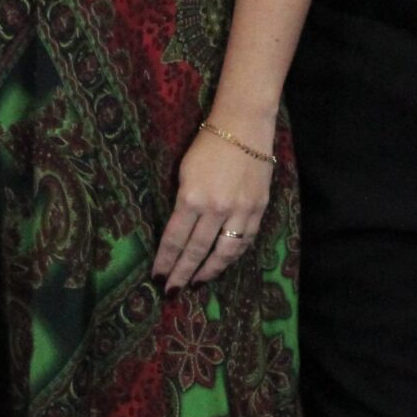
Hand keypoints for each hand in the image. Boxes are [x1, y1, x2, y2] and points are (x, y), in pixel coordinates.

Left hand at [152, 123, 272, 290]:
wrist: (244, 125)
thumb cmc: (207, 143)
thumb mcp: (184, 172)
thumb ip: (183, 202)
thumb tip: (180, 233)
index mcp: (192, 198)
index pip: (175, 239)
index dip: (165, 261)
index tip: (157, 277)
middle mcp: (216, 209)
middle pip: (197, 251)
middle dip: (183, 273)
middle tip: (173, 292)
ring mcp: (240, 210)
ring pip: (225, 252)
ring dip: (209, 271)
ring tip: (197, 283)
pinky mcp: (259, 208)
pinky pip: (245, 239)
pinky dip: (233, 255)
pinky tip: (223, 262)